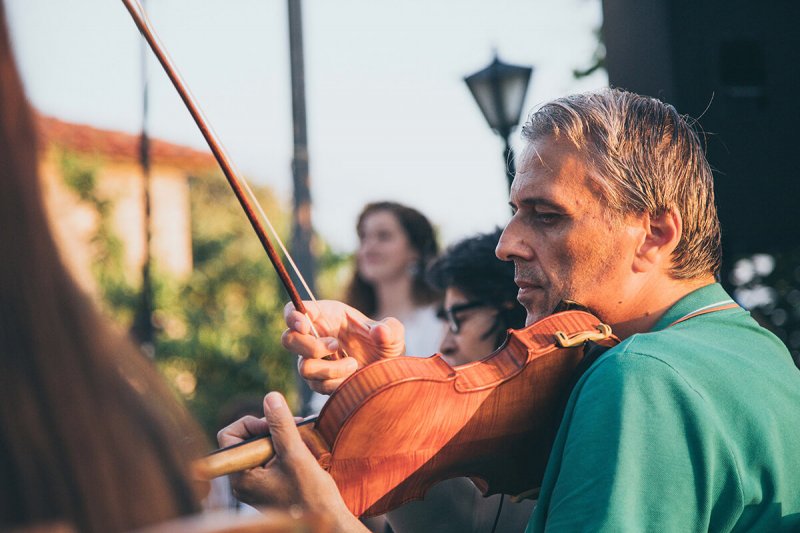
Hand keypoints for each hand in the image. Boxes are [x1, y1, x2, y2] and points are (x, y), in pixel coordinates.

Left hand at [217, 392, 366, 532]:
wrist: (327, 523)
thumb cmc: (311, 497)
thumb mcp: (295, 455)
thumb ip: (281, 426)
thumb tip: (270, 398)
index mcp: (241, 477)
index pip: (228, 436)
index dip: (250, 423)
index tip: (274, 426)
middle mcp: (243, 481)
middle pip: (246, 438)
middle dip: (271, 429)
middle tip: (295, 428)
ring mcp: (257, 483)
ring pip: (261, 446)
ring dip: (282, 438)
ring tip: (304, 441)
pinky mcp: (270, 484)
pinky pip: (271, 457)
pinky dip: (287, 449)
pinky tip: (305, 451)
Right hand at [282, 300, 405, 393]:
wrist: (386, 373)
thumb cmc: (386, 346)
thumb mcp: (394, 335)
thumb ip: (391, 329)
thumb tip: (379, 331)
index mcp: (327, 315)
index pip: (296, 309)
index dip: (293, 315)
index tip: (304, 324)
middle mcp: (315, 336)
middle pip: (288, 340)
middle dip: (310, 346)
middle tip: (335, 346)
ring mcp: (313, 360)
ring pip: (303, 367)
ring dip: (329, 369)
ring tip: (353, 364)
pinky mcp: (318, 380)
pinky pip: (316, 385)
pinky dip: (335, 383)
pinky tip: (350, 378)